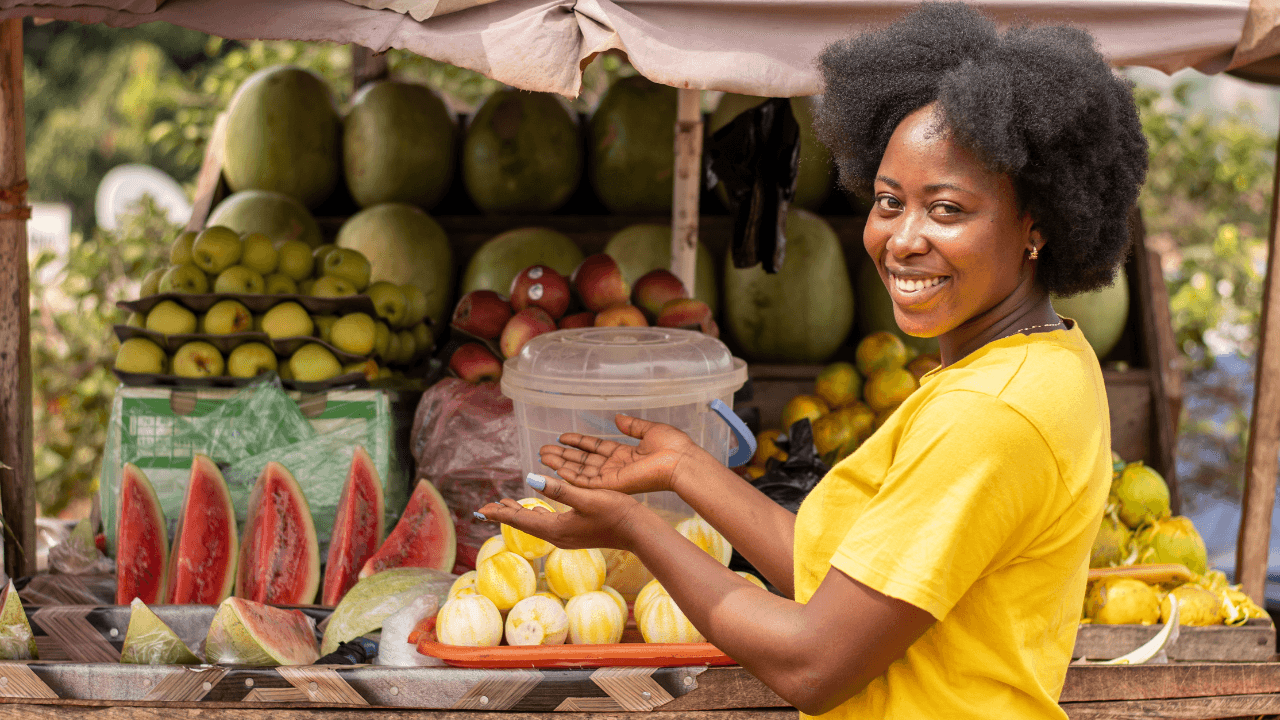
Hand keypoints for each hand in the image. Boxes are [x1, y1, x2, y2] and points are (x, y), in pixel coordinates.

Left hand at [475, 473, 647, 550]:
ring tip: (505, 506)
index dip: (501, 512)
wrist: (638, 532)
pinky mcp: (576, 533)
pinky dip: (536, 515)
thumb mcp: (587, 497)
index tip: (482, 508)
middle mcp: (558, 536)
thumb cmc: (615, 512)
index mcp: (557, 528)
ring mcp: (567, 536)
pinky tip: (537, 510)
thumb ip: (559, 489)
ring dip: (520, 514)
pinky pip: (548, 524)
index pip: (521, 519)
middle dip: (505, 514)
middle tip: (486, 508)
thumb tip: (531, 479)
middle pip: (525, 523)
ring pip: (536, 524)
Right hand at [539, 415, 703, 495]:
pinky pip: (588, 482)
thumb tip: (618, 418)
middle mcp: (616, 466)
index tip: (562, 437)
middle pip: (584, 461)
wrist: (681, 461)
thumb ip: (632, 426)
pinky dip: (572, 477)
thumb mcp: (650, 430)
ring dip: (562, 464)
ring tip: (543, 457)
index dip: (578, 442)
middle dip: (564, 455)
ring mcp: (614, 477)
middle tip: (544, 450)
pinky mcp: (614, 485)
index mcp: (625, 454)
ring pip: (581, 471)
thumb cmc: (673, 447)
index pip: (596, 447)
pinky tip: (557, 470)